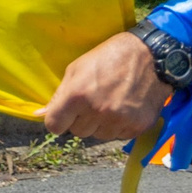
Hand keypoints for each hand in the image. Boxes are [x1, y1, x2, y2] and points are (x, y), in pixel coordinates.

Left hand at [40, 31, 169, 141]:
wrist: (152, 56)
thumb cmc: (110, 56)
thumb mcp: (77, 68)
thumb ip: (59, 95)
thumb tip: (39, 115)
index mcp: (78, 95)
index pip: (54, 126)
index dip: (57, 120)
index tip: (64, 114)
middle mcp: (97, 111)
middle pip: (77, 132)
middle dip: (81, 119)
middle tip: (92, 100)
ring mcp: (119, 121)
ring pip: (98, 135)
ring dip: (100, 123)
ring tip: (110, 101)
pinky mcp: (137, 127)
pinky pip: (118, 136)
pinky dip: (119, 126)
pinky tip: (124, 107)